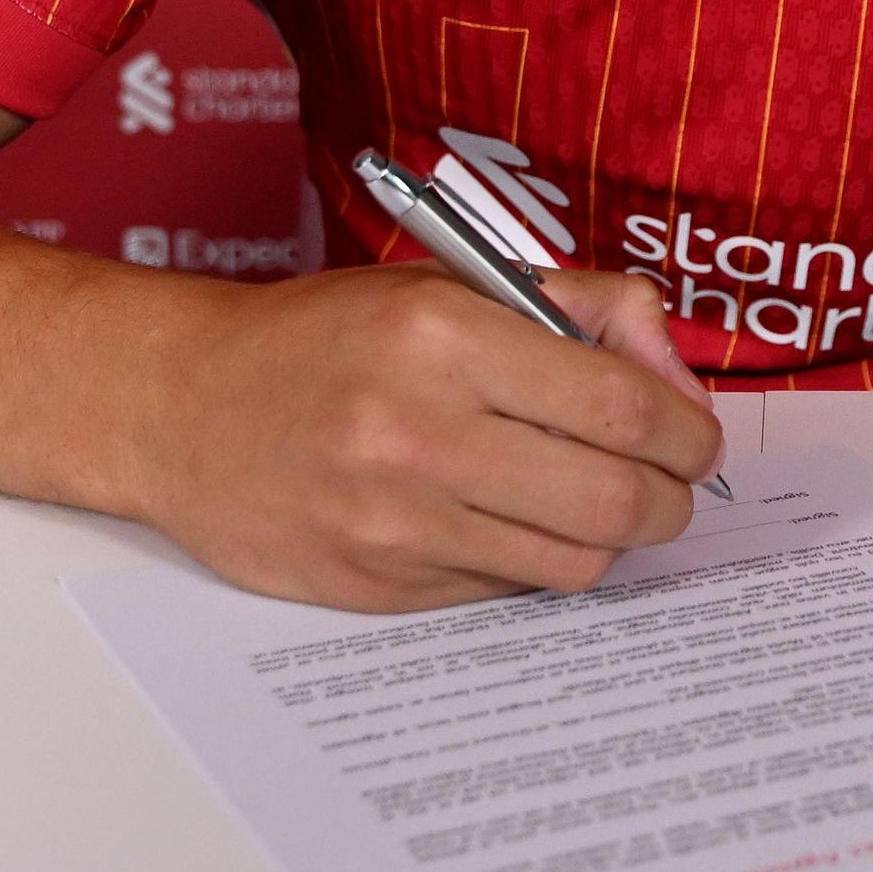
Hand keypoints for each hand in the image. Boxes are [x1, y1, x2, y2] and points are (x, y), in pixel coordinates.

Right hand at [121, 261, 725, 610]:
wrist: (180, 407)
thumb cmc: (324, 338)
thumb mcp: (446, 283)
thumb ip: (577, 306)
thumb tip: (672, 366)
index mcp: (441, 336)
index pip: (622, 408)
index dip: (686, 429)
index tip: (692, 433)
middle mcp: (416, 433)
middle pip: (616, 500)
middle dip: (671, 497)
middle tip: (669, 482)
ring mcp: (393, 521)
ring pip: (573, 560)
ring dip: (610, 536)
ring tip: (594, 498)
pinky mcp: (377, 585)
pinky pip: (504, 587)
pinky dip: (530, 558)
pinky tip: (507, 519)